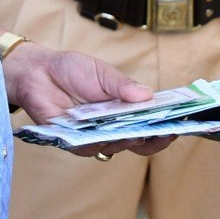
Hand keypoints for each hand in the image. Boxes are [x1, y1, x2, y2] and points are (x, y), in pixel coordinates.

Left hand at [3, 42, 174, 157]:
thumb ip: (123, 86)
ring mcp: (92, 136)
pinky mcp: (71, 141)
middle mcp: (111, 127)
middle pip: (138, 143)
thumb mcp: (102, 73)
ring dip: (128, 141)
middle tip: (165, 133)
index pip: (150, 125)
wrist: (38, 71)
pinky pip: (88, 147)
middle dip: (153, 140)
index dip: (165, 128)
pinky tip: (106, 135)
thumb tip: (147, 96)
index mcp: (124, 111)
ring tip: (138, 133)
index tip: (181, 123)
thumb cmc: (72, 70)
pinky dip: (98, 142)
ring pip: (115, 147)